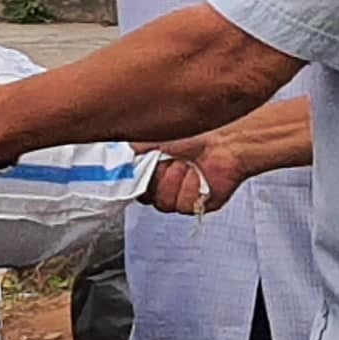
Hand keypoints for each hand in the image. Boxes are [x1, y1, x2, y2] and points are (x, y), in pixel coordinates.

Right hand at [137, 130, 259, 215]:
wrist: (225, 142)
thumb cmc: (195, 134)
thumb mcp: (152, 136)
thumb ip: (130, 151)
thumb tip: (114, 161)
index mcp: (152, 169)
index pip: (133, 187)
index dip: (137, 178)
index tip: (141, 167)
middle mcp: (166, 185)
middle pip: (148, 198)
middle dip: (158, 177)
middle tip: (170, 160)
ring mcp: (181, 196)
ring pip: (165, 203)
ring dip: (176, 181)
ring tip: (187, 165)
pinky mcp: (197, 205)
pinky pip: (184, 205)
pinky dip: (191, 188)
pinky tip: (198, 175)